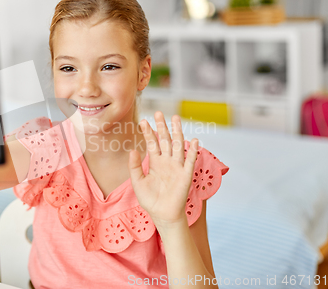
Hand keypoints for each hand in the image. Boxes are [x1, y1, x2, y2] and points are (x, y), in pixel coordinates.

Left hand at [129, 112, 197, 228]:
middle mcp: (167, 161)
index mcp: (155, 162)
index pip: (152, 143)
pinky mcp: (185, 175)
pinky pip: (190, 161)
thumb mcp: (137, 182)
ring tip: (175, 118)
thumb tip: (133, 150)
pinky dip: (192, 151)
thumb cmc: (150, 200)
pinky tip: (194, 140)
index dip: (148, 132)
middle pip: (165, 140)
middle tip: (158, 113)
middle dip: (162, 127)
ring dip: (177, 132)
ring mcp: (177, 167)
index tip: (142, 121)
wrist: (162, 214)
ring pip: (178, 145)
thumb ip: (134, 166)